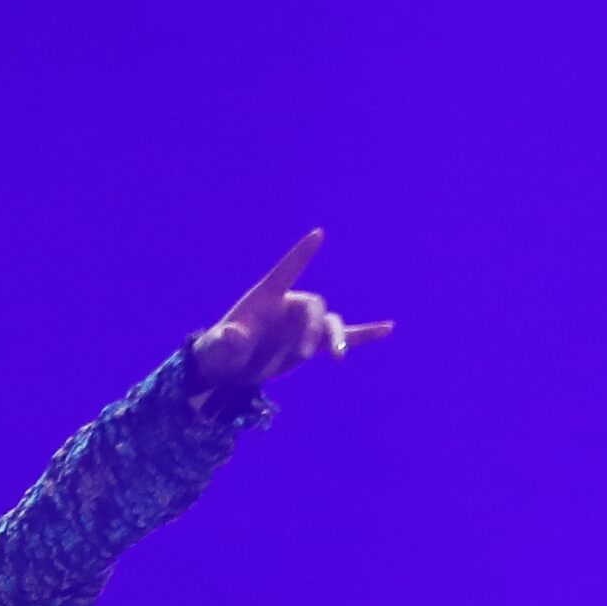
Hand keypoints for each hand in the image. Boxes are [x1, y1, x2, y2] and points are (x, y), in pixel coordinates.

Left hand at [189, 229, 392, 397]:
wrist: (229, 371)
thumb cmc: (218, 353)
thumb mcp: (217, 349)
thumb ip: (225, 341)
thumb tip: (234, 335)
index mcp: (266, 297)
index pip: (287, 270)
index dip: (302, 254)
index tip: (318, 234)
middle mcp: (289, 306)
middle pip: (314, 307)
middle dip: (314, 329)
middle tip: (306, 355)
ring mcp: (303, 324)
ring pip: (330, 323)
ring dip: (337, 338)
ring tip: (337, 356)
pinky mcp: (313, 343)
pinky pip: (344, 335)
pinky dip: (365, 334)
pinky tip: (389, 329)